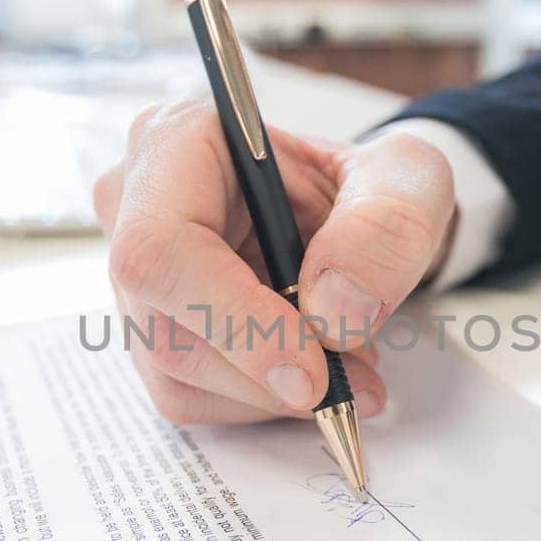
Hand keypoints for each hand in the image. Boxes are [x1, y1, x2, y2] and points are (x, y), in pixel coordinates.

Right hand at [93, 99, 455, 423]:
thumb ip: (386, 228)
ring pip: (174, 372)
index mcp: (177, 140)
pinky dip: (259, 400)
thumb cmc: (371, 189)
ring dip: (269, 394)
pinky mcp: (149, 328)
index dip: (234, 320)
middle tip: (354, 382)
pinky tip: (306, 369)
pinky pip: (189, 394)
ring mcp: (133, 273)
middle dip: (267, 373)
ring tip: (345, 367)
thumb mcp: (407, 181)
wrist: (361, 223)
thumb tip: (332, 312)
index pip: (162, 248)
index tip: (311, 372)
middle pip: (165, 326)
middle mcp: (133, 204)